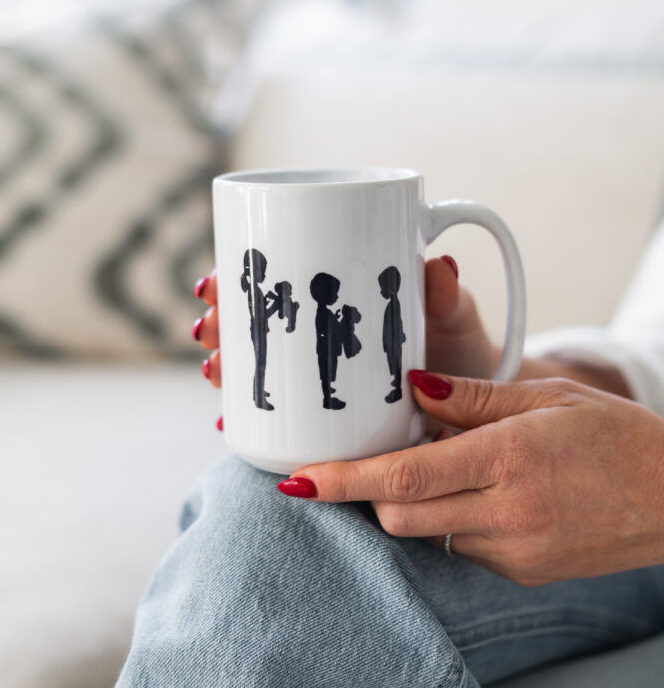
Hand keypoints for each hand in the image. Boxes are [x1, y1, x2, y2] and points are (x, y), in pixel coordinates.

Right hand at [191, 256, 497, 388]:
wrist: (478, 410)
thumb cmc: (461, 348)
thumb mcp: (454, 318)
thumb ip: (447, 296)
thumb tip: (440, 265)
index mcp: (340, 291)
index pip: (276, 273)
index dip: (236, 275)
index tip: (216, 283)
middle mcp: (319, 331)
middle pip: (253, 318)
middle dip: (219, 323)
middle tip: (209, 332)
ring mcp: (316, 374)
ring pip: (255, 363)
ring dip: (224, 366)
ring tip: (217, 374)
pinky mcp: (321, 415)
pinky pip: (274, 412)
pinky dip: (247, 415)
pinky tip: (229, 422)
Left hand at [278, 371, 663, 584]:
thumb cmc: (614, 435)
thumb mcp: (546, 398)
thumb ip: (471, 397)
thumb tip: (411, 389)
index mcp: (509, 458)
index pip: (404, 477)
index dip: (342, 480)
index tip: (296, 480)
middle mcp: (506, 513)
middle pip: (398, 516)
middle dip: (368, 493)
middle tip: (366, 460)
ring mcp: (514, 552)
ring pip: (426, 535)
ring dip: (413, 505)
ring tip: (445, 467)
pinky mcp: (522, 574)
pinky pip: (461, 549)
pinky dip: (451, 521)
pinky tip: (482, 495)